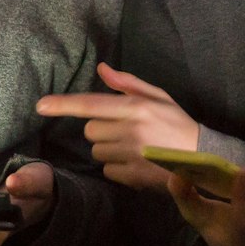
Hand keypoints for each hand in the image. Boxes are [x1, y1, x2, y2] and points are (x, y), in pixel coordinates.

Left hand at [36, 63, 199, 189]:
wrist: (204, 158)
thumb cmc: (178, 124)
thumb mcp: (158, 97)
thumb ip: (127, 83)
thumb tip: (102, 69)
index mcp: (134, 107)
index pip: (90, 104)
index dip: (63, 105)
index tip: (40, 106)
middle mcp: (130, 129)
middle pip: (89, 131)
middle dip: (100, 131)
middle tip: (123, 132)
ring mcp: (131, 154)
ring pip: (97, 152)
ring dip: (108, 150)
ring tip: (133, 148)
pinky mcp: (133, 176)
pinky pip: (107, 171)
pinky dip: (117, 168)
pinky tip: (136, 163)